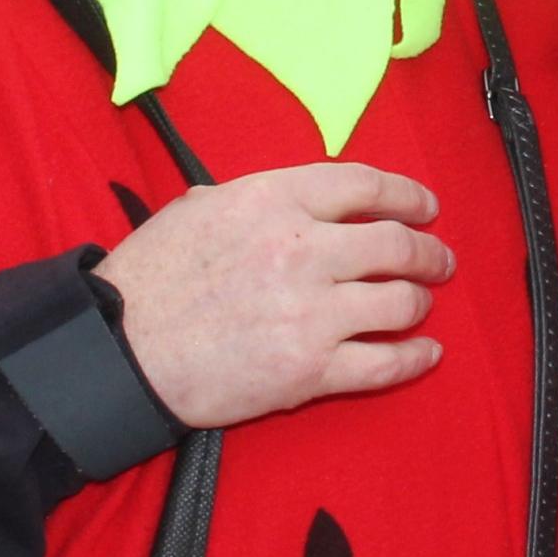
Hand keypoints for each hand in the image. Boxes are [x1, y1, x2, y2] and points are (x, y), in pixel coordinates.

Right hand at [93, 160, 452, 427]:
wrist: (118, 350)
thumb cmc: (149, 277)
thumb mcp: (197, 207)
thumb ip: (255, 199)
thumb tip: (291, 203)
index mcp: (272, 199)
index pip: (364, 186)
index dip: (407, 196)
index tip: (425, 206)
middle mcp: (302, 250)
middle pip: (396, 243)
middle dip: (428, 252)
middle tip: (439, 260)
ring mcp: (311, 312)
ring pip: (400, 302)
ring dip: (420, 303)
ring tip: (421, 305)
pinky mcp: (309, 370)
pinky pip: (385, 364)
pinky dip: (415, 359)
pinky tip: (426, 354)